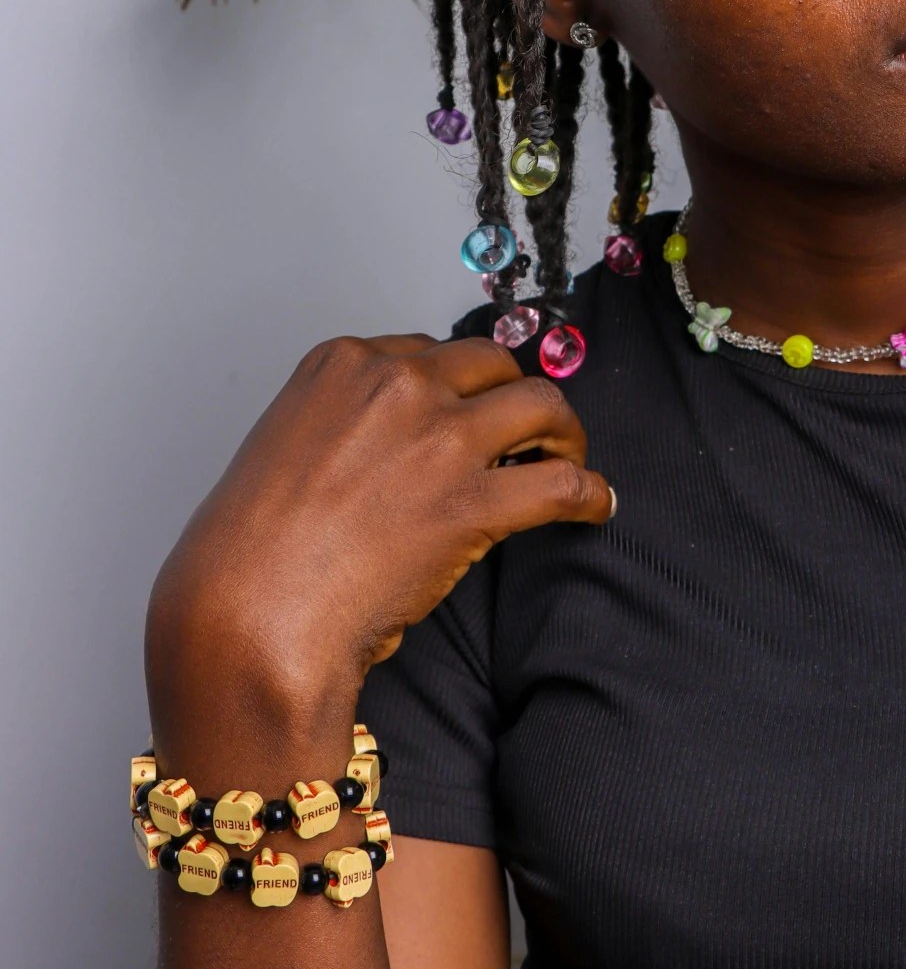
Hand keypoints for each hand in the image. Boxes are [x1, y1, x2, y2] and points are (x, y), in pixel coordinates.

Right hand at [146, 334, 609, 752]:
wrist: (247, 617)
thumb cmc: (246, 555)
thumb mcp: (282, 452)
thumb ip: (343, 432)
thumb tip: (392, 457)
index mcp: (342, 365)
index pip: (427, 351)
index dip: (457, 387)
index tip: (468, 412)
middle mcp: (396, 385)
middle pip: (492, 363)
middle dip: (511, 395)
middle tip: (526, 433)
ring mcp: (439, 437)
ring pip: (541, 403)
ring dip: (563, 430)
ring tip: (567, 457)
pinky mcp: (474, 501)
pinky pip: (561, 482)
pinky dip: (590, 492)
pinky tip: (595, 506)